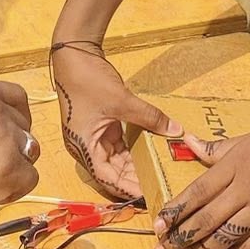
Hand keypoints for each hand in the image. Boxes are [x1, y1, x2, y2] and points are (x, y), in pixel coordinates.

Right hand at [0, 80, 38, 231]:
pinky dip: (13, 189)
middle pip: (25, 128)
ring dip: (14, 166)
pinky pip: (30, 178)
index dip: (15, 117)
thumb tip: (9, 133)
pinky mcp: (11, 170)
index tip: (7, 131)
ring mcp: (5, 139)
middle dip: (11, 146)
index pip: (17, 97)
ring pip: (30, 152)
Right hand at [48, 44, 179, 200]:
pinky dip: (132, 149)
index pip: (106, 177)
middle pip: (111, 171)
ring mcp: (91, 135)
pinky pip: (117, 144)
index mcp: (83, 146)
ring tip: (156, 172)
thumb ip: (150, 117)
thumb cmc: (87, 79)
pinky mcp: (99, 125)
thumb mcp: (122, 100)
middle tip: (157, 186)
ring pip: (116, 158)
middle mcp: (85, 145)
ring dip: (134, 164)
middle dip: (133, 179)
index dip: (126, 188)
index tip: (147, 195)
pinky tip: (149, 152)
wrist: (74, 54)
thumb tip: (175, 130)